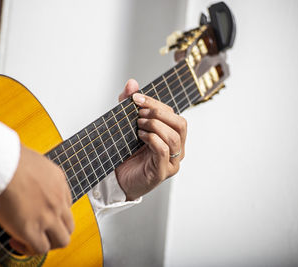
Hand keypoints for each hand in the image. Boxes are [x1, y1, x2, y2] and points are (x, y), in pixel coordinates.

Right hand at [0, 144, 73, 254]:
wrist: (2, 164)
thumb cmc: (8, 157)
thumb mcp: (29, 158)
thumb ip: (31, 170)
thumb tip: (19, 171)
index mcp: (58, 180)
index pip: (66, 202)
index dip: (55, 212)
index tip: (42, 212)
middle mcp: (58, 200)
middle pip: (69, 224)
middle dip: (56, 230)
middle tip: (41, 230)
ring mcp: (48, 216)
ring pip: (62, 240)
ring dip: (48, 242)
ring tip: (31, 240)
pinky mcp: (32, 229)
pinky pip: (40, 249)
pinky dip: (29, 249)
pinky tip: (16, 241)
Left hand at [115, 79, 186, 199]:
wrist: (117, 180)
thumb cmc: (126, 154)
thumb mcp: (127, 124)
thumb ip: (129, 105)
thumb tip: (132, 83)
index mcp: (172, 136)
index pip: (173, 114)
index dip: (155, 103)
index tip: (136, 98)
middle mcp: (176, 149)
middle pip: (181, 124)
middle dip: (159, 113)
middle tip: (139, 113)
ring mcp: (172, 162)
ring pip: (174, 137)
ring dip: (155, 126)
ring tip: (138, 125)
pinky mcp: (162, 172)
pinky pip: (164, 151)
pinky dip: (152, 139)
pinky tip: (140, 137)